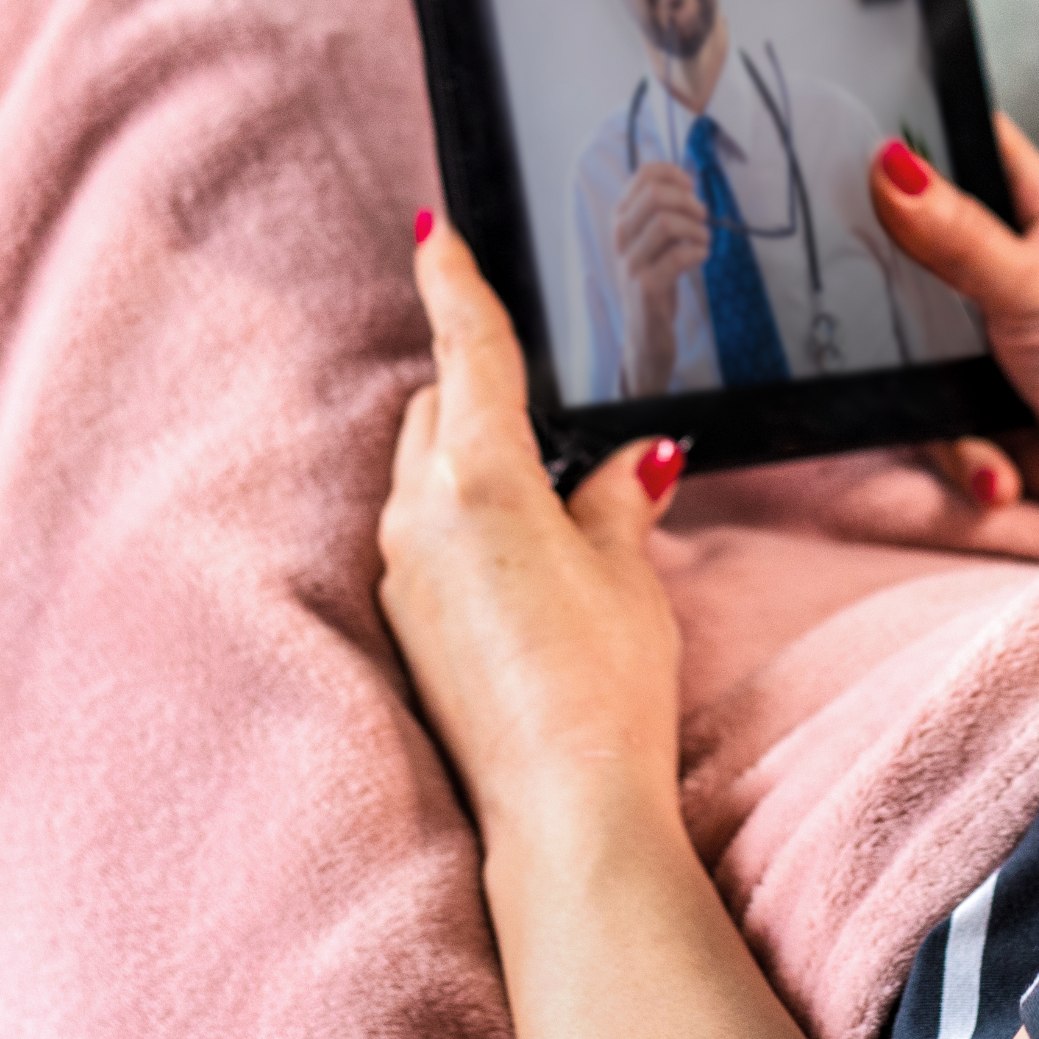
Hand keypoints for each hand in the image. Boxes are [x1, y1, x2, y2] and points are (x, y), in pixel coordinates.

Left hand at [380, 213, 689, 852]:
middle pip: (433, 408)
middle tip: (528, 381)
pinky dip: (461, 519)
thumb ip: (618, 497)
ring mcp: (404, 576)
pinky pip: (424, 537)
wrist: (557, 807)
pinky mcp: (408, 627)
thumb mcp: (625, 569)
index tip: (433, 230)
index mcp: (477, 476)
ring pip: (422, 475)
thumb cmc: (600, 682)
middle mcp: (420, 516)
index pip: (464, 349)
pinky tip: (520, 556)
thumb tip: (633, 461)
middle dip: (469, 382)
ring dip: (465, 457)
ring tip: (541, 482)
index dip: (452, 281)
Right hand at [608, 162, 714, 394]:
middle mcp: (621, 238)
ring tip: (703, 239)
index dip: (672, 174)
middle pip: (654, 195)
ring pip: (665, 223)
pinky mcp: (646, 288)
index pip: (641, 176)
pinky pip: (676, 257)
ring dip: (696, 228)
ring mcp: (631, 264)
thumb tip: (687, 183)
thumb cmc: (655, 283)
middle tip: (701, 216)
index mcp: (623, 221)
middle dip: (687, 201)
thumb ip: (663, 214)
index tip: (690, 187)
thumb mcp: (654, 243)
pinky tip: (701, 256)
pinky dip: (697, 251)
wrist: (645, 335)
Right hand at [873, 117, 1038, 524]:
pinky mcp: (980, 410)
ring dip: (937, 395)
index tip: (848, 143)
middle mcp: (1010, 272)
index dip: (914, 136)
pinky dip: (966, 454)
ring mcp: (991, 344)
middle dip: (896, 290)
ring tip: (979, 415)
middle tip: (889, 309)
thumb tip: (891, 165)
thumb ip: (957, 234)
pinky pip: (931, 422)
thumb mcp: (1038, 289)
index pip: (967, 146)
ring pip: (909, 346)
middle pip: (914, 251)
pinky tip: (1001, 471)